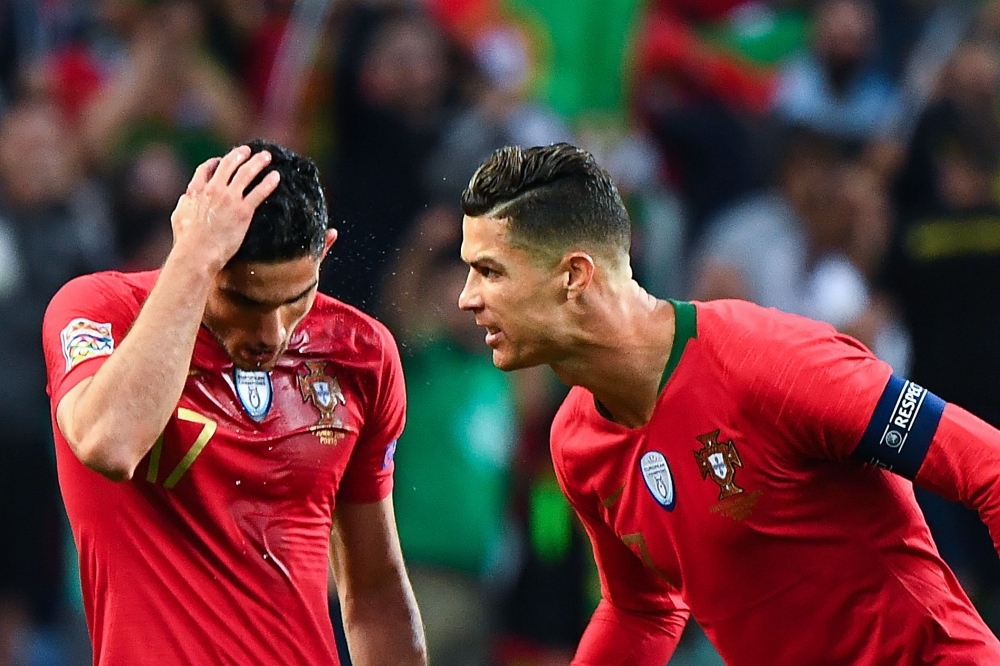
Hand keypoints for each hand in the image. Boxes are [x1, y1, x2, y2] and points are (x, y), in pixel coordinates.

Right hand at [170, 146, 279, 271]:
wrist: (197, 253)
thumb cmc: (187, 240)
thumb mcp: (179, 216)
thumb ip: (186, 203)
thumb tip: (188, 197)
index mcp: (196, 190)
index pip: (206, 169)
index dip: (216, 162)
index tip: (222, 160)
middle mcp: (213, 190)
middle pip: (228, 165)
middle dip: (239, 155)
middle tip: (248, 150)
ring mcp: (229, 198)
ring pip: (246, 173)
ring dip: (257, 162)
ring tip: (266, 156)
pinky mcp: (243, 211)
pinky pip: (260, 192)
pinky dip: (269, 182)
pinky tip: (276, 176)